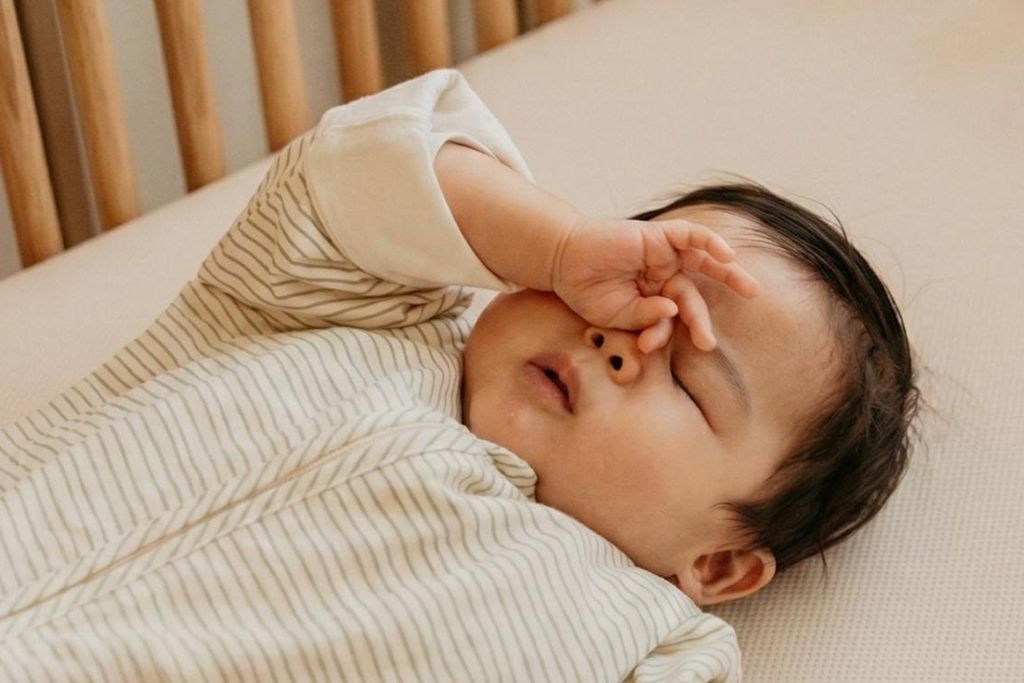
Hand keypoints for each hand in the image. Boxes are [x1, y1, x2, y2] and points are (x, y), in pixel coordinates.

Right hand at [550, 216, 758, 352]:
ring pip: (703, 261)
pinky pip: (691, 236)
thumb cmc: (587, 290)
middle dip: (701, 320)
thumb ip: (645, 316)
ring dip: (729, 274)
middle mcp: (662, 275)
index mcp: (653, 297)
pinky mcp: (658, 235)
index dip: (664, 334)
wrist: (563, 262)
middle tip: (708, 344)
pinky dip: (710, 243)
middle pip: (693, 294)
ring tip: (751, 290)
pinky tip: (728, 256)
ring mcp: (662, 255)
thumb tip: (672, 311)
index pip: (671, 318)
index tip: (648, 346)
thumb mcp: (617, 314)